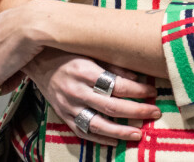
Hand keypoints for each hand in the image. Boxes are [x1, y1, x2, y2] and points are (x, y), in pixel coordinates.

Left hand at [0, 0, 43, 91]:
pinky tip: (19, 79)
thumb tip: (15, 32)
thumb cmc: (29, 19)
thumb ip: (6, 30)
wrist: (34, 23)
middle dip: (3, 68)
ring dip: (6, 76)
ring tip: (22, 71)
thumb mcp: (12, 19)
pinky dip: (8, 85)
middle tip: (20, 66)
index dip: (3, 58)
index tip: (14, 57)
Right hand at [22, 48, 160, 145]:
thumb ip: (113, 65)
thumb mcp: (91, 52)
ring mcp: (69, 107)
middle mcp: (77, 91)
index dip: (138, 90)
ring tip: (139, 133)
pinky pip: (83, 132)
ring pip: (98, 124)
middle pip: (111, 107)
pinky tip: (116, 140)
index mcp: (85, 71)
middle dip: (136, 111)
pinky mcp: (64, 116)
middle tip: (154, 112)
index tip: (152, 91)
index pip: (117, 85)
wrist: (39, 62)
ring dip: (121, 131)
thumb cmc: (69, 53)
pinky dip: (100, 138)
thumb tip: (137, 77)